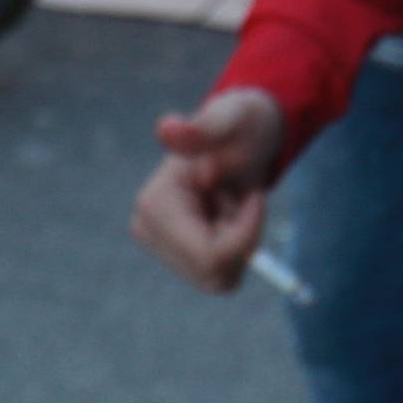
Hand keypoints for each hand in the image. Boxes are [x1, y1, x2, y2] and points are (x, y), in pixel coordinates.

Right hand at [130, 88, 284, 291]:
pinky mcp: (173, 254)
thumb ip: (205, 128)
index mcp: (153, 204)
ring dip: (239, 244)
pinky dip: (235, 251)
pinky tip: (226, 216)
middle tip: (239, 197)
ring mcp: (157, 244)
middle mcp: (146, 229)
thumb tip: (166, 128)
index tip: (256, 195)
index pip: (212, 257)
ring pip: (218, 279)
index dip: (247, 232)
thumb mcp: (233, 122)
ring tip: (231, 203)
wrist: (239, 136)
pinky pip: (219, 277)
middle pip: (214, 273)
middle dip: (241, 238)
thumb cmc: (239, 126)